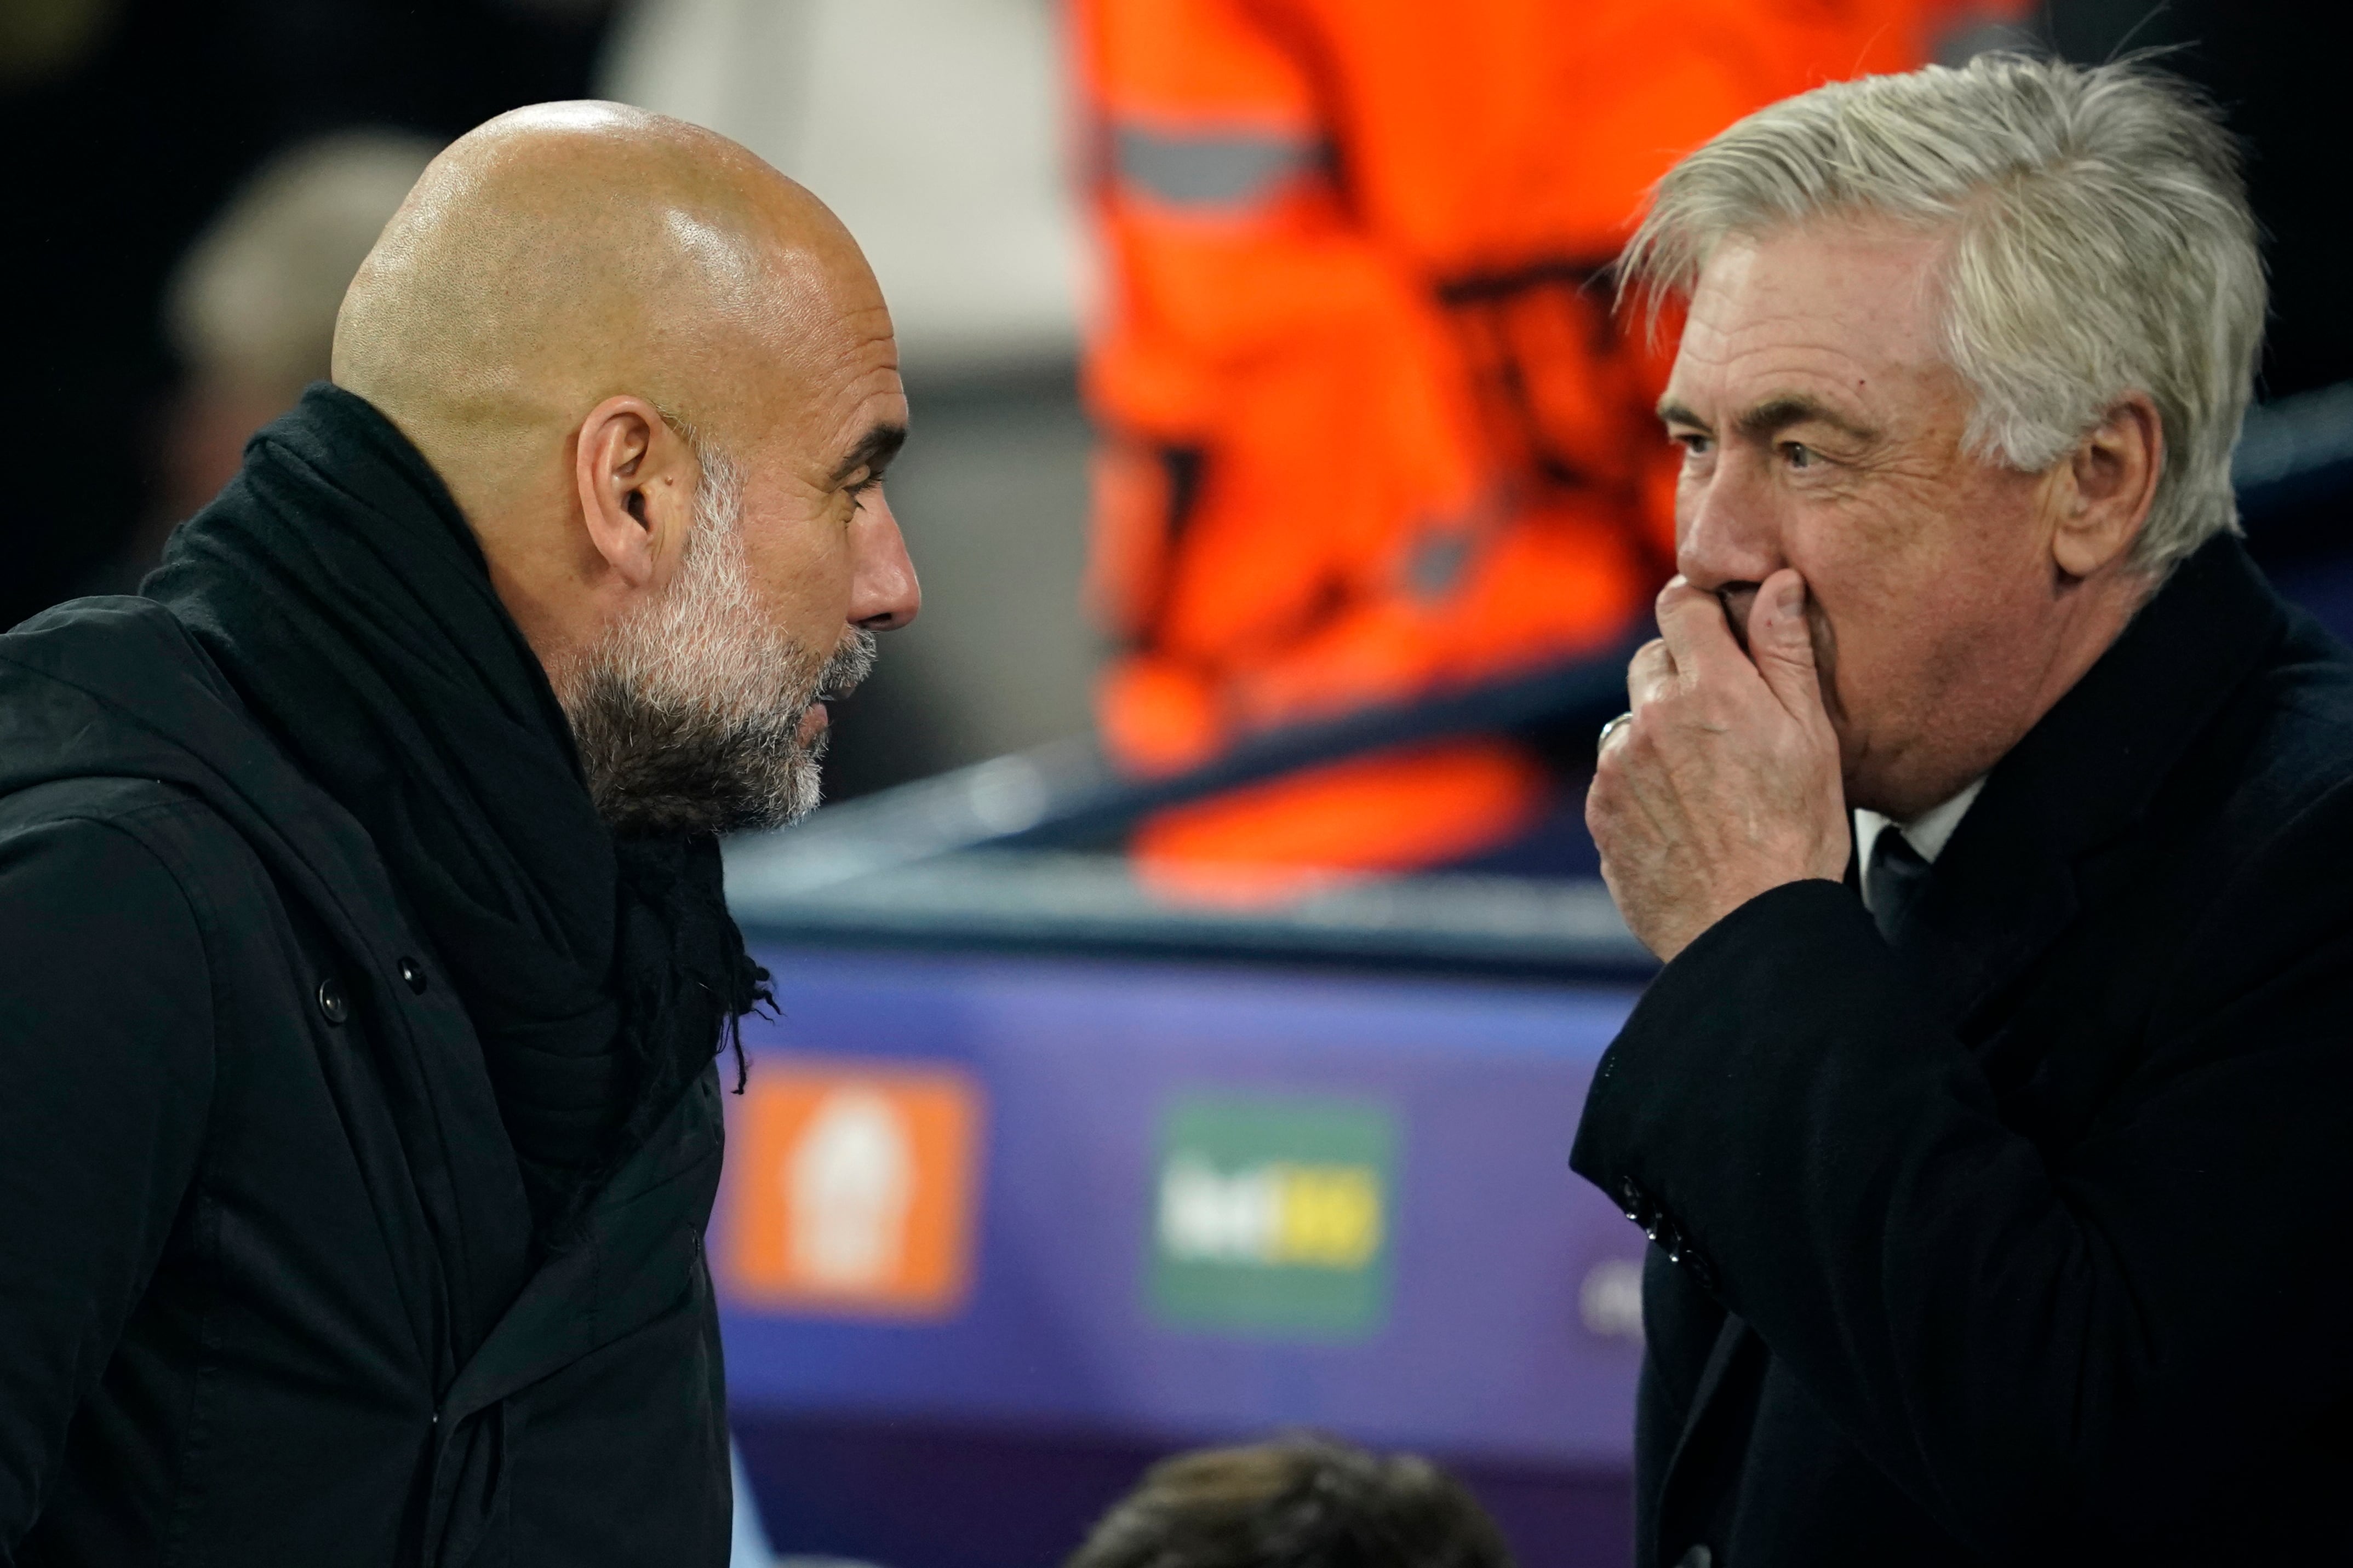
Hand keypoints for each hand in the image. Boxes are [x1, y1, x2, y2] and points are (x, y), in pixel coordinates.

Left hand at [1587, 568, 1849, 961]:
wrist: (1749, 927)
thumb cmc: (1796, 833)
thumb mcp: (1812, 735)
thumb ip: (1786, 651)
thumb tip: (1777, 581)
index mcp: (1709, 689)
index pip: (1680, 604)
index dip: (1699, 609)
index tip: (1716, 627)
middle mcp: (1650, 718)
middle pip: (1652, 661)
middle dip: (1683, 676)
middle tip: (1726, 723)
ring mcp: (1617, 766)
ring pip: (1632, 720)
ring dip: (1660, 734)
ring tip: (1708, 782)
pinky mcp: (1600, 810)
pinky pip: (1616, 774)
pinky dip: (1642, 784)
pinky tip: (1683, 816)